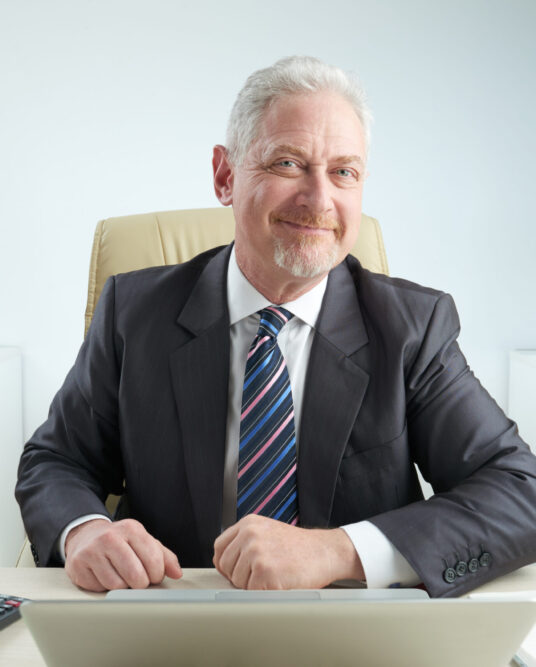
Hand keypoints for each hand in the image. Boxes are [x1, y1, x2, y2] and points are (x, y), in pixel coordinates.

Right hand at [64, 518, 181, 591]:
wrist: (85, 536)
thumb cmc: (120, 541)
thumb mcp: (143, 542)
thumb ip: (164, 556)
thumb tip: (177, 573)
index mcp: (131, 528)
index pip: (154, 561)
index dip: (157, 575)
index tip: (154, 575)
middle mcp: (110, 537)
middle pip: (136, 576)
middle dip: (141, 584)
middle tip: (138, 579)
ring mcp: (92, 551)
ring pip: (117, 586)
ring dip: (122, 587)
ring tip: (120, 576)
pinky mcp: (78, 566)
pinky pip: (99, 589)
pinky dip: (105, 588)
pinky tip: (104, 576)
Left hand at [213, 515, 363, 588]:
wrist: (325, 551)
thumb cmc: (300, 547)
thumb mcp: (268, 532)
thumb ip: (246, 541)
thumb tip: (224, 562)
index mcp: (249, 523)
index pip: (219, 547)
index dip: (225, 563)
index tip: (233, 571)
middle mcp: (250, 534)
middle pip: (226, 566)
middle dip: (239, 576)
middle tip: (260, 576)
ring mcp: (256, 551)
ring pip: (237, 581)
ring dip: (252, 586)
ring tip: (273, 576)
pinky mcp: (264, 570)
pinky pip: (251, 592)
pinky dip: (263, 593)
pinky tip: (278, 583)